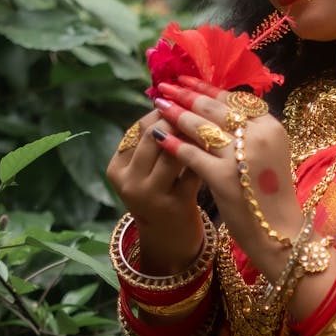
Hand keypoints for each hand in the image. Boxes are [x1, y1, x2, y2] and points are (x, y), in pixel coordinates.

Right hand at [106, 108, 204, 274]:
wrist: (169, 239)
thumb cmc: (161, 193)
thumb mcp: (147, 169)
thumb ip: (154, 139)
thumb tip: (174, 96)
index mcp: (116, 167)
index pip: (138, 128)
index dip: (162, 113)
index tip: (183, 102)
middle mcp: (128, 182)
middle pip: (153, 136)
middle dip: (178, 119)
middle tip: (201, 109)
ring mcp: (150, 195)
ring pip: (172, 153)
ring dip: (193, 136)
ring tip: (211, 125)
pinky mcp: (175, 205)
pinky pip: (193, 171)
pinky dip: (205, 157)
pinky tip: (218, 148)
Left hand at [148, 78, 303, 280]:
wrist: (280, 233)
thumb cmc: (270, 196)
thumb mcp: (267, 154)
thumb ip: (248, 132)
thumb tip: (216, 109)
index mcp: (271, 126)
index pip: (233, 99)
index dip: (206, 89)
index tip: (185, 81)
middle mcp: (258, 135)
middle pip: (215, 109)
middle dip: (186, 96)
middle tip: (165, 86)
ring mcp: (241, 155)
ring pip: (202, 128)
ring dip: (176, 114)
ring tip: (158, 105)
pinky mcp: (224, 177)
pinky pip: (192, 155)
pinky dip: (173, 145)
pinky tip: (159, 138)